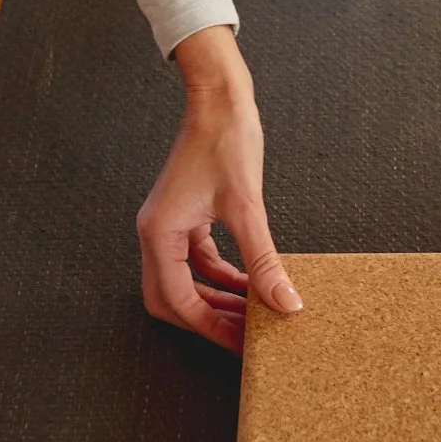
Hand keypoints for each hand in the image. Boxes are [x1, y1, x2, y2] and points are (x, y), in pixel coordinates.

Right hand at [136, 25, 301, 356]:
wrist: (220, 97)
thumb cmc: (225, 139)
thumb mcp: (248, 207)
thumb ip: (263, 260)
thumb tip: (284, 301)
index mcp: (159, 233)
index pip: (177, 300)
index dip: (210, 328)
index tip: (241, 344)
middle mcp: (155, 231)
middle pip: (172, 298)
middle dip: (208, 320)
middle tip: (245, 337)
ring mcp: (168, 224)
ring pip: (186, 280)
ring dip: (217, 299)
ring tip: (253, 313)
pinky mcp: (185, 214)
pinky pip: (198, 259)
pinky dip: (221, 275)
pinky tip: (249, 282)